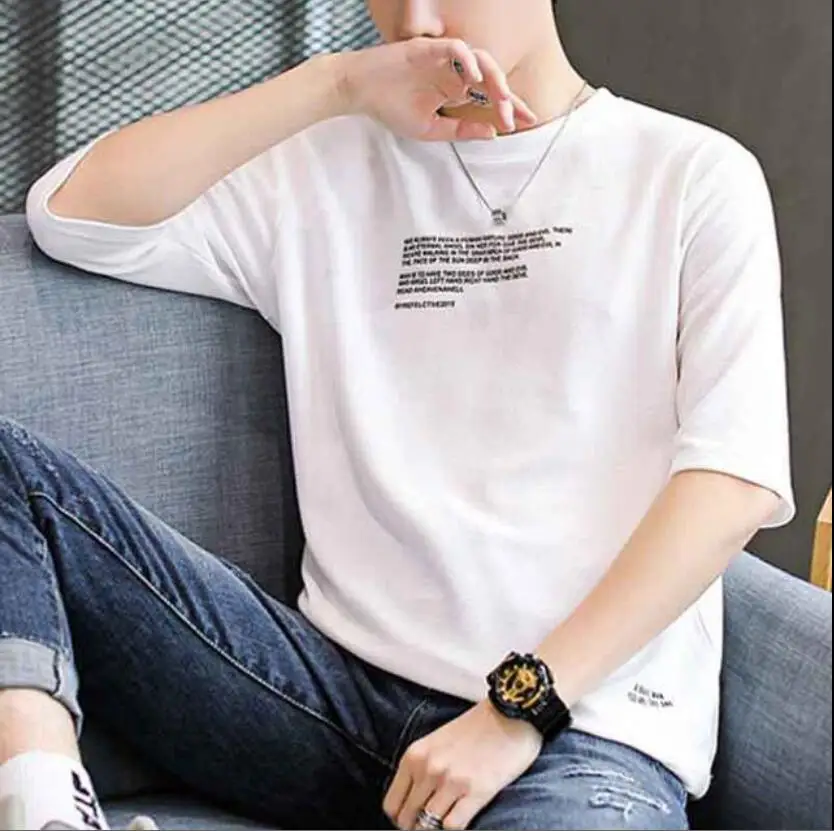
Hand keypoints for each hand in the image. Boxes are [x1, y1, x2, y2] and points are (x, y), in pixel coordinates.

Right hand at [339, 38, 536, 140]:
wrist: (360, 91)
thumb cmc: (390, 108)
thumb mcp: (430, 129)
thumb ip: (461, 131)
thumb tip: (493, 133)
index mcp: (456, 92)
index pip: (489, 98)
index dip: (510, 107)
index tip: (528, 121)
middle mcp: (455, 74)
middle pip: (491, 80)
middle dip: (507, 97)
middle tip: (516, 117)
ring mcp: (444, 60)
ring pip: (481, 61)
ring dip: (493, 78)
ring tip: (501, 97)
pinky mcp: (430, 48)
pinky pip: (456, 48)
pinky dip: (467, 59)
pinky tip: (472, 77)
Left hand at [382, 701, 541, 829]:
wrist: (510, 714)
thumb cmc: (476, 728)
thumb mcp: (437, 743)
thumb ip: (421, 769)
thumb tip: (414, 802)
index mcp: (415, 755)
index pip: (391, 805)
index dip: (402, 816)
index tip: (414, 817)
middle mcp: (428, 769)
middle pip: (407, 819)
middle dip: (418, 825)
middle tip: (432, 822)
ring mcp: (451, 781)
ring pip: (427, 826)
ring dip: (435, 828)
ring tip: (448, 816)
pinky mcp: (475, 792)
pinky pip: (452, 827)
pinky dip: (454, 826)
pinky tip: (463, 815)